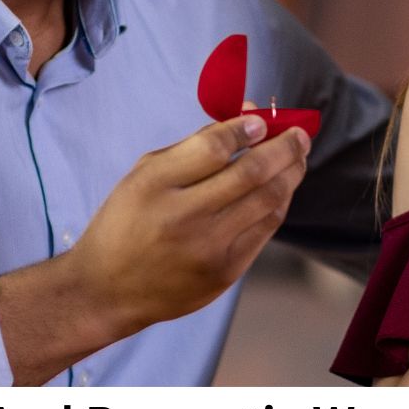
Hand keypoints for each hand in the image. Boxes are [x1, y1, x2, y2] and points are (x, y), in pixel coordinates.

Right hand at [70, 113, 310, 331]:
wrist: (109, 289)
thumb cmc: (128, 222)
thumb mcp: (143, 175)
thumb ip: (194, 146)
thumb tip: (248, 118)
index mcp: (155, 185)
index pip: (214, 147)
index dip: (245, 128)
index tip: (260, 119)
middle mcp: (182, 217)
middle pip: (251, 172)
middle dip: (284, 147)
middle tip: (299, 134)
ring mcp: (208, 248)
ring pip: (268, 200)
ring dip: (291, 173)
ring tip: (298, 157)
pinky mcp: (225, 272)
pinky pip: (266, 228)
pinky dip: (279, 202)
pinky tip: (282, 188)